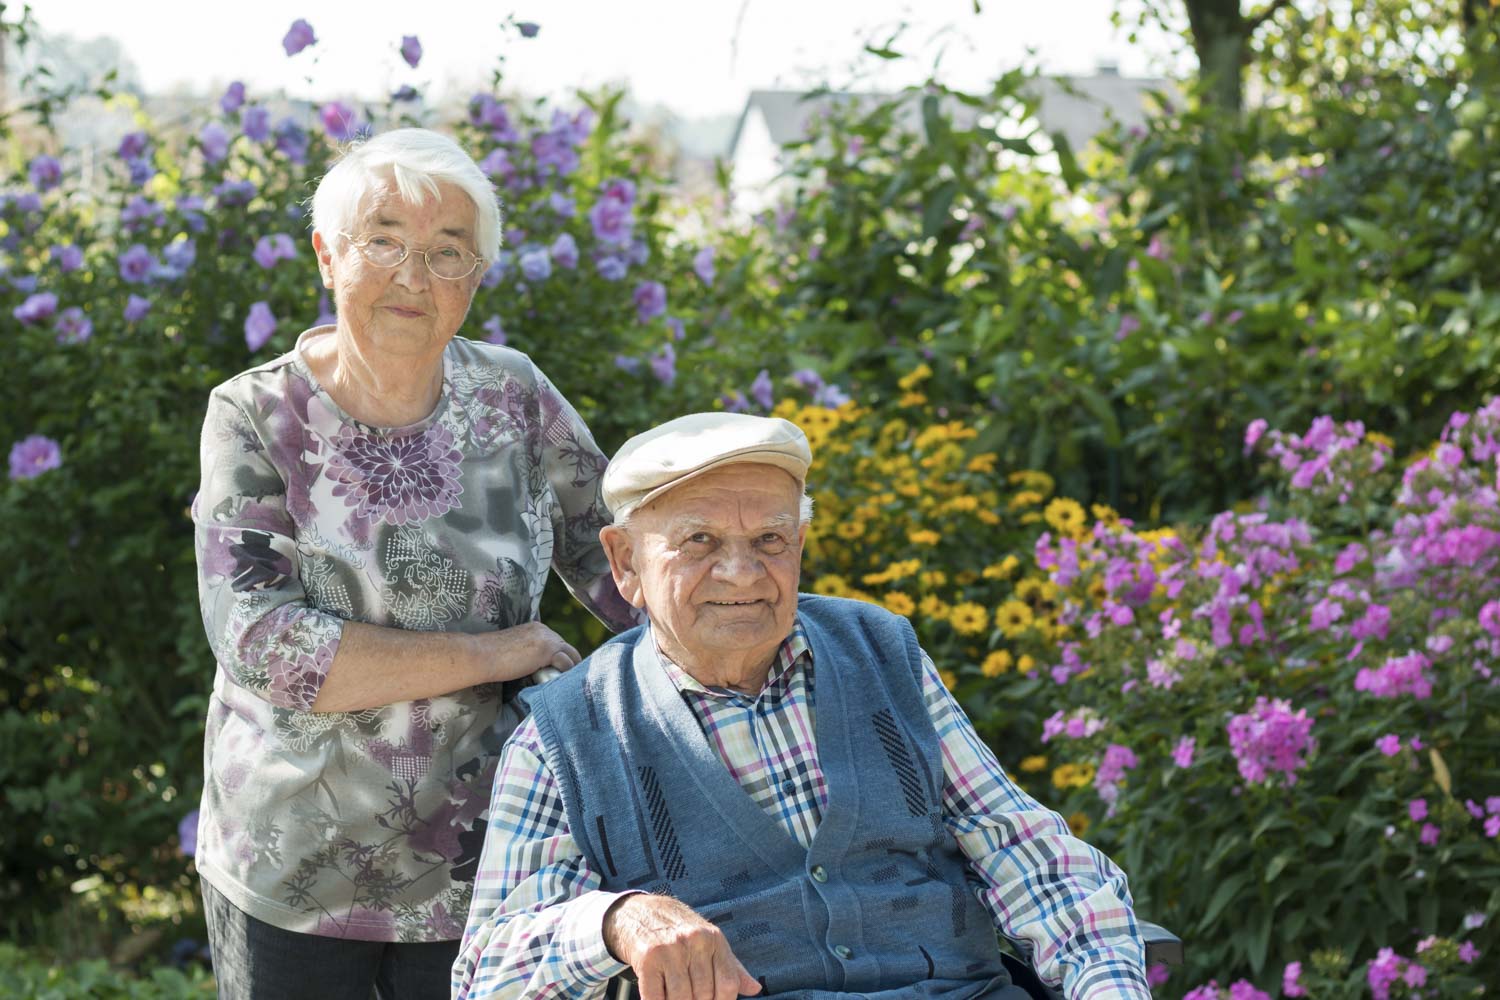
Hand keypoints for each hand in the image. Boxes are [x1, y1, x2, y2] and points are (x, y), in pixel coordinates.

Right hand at [474, 621, 580, 682]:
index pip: (557, 643)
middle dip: (568, 664)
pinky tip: (556, 682)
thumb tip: (539, 669)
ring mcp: (548, 639)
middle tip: (562, 680)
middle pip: (568, 648)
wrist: (481, 655)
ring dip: (569, 670)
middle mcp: (545, 630)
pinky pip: (567, 664)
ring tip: (561, 684)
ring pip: (572, 655)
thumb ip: (530, 654)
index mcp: (536, 628)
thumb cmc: (492, 657)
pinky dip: (564, 674)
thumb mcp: (516, 650)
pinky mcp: (548, 650)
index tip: (556, 672)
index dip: (559, 658)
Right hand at [603, 894, 760, 999]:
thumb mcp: (709, 942)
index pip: (728, 984)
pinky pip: (656, 997)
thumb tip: (755, 989)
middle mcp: (694, 941)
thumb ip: (732, 967)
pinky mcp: (648, 959)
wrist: (640, 912)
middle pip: (704, 995)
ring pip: (682, 998)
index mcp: (714, 939)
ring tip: (675, 998)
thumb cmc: (680, 932)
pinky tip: (660, 998)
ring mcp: (670, 949)